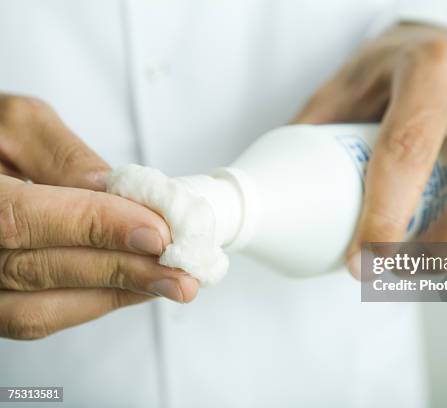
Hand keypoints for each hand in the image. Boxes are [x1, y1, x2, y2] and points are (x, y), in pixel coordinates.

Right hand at [0, 94, 198, 339]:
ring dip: (114, 296)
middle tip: (182, 270)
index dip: (95, 227)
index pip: (22, 218)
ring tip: (171, 283)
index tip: (156, 233)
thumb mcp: (17, 124)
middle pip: (38, 271)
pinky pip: (36, 318)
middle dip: (121, 270)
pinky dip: (93, 304)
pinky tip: (137, 288)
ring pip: (37, 309)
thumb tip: (116, 192)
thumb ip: (63, 157)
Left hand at [294, 24, 446, 277]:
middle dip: (443, 251)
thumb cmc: (396, 71)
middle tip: (401, 272)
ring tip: (434, 269)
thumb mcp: (348, 87)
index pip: (410, 153)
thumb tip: (285, 201)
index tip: (362, 264)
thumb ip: (317, 136)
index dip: (386, 220)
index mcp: (432, 70)